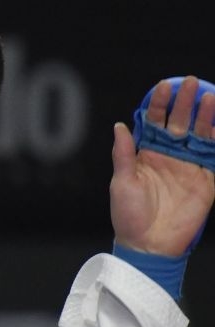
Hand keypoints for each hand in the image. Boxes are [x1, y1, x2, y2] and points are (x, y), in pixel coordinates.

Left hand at [111, 77, 214, 256]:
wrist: (149, 244)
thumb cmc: (128, 214)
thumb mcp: (122, 182)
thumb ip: (123, 153)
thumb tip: (120, 125)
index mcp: (146, 154)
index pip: (155, 122)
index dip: (160, 104)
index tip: (164, 86)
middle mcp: (169, 156)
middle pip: (179, 123)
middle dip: (185, 103)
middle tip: (192, 82)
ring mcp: (189, 166)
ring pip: (200, 135)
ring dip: (205, 117)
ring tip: (210, 97)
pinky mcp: (206, 180)